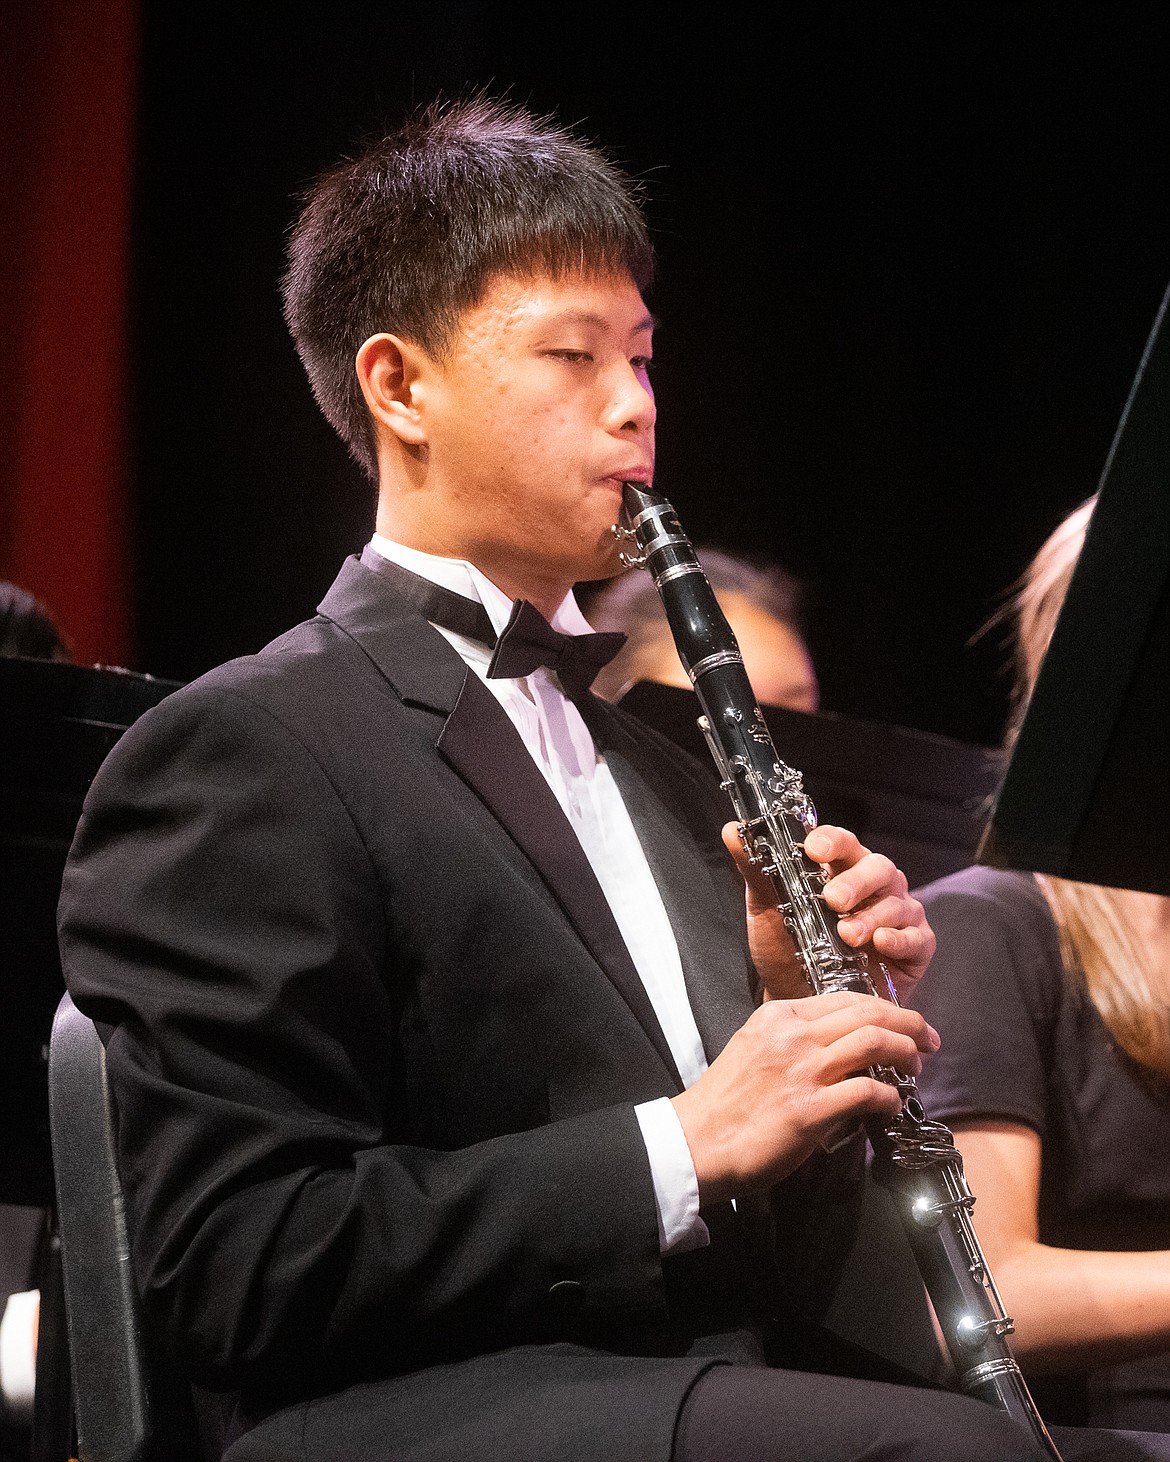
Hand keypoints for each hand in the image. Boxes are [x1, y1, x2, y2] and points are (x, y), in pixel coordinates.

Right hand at [672, 990, 940, 1202]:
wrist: (696, 1141)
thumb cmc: (725, 1102)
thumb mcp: (754, 1048)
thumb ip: (792, 1040)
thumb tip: (835, 1047)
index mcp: (778, 1016)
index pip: (846, 999)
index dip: (884, 1009)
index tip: (903, 1023)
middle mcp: (793, 1035)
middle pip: (868, 1013)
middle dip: (908, 1023)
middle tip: (928, 1038)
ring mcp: (803, 1070)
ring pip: (873, 1042)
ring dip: (905, 1052)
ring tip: (917, 1066)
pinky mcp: (811, 1109)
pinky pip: (867, 1091)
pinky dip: (888, 1095)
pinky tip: (891, 1103)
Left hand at [721, 822, 935, 1004]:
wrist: (797, 1001)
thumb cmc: (786, 950)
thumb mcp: (765, 909)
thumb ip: (755, 870)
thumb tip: (732, 830)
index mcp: (840, 869)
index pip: (842, 842)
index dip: (831, 841)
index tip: (813, 849)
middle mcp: (874, 886)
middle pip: (877, 867)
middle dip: (855, 882)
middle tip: (833, 899)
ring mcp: (898, 915)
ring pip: (897, 901)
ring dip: (871, 916)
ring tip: (848, 935)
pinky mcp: (915, 948)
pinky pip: (917, 938)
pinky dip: (900, 938)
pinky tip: (881, 943)